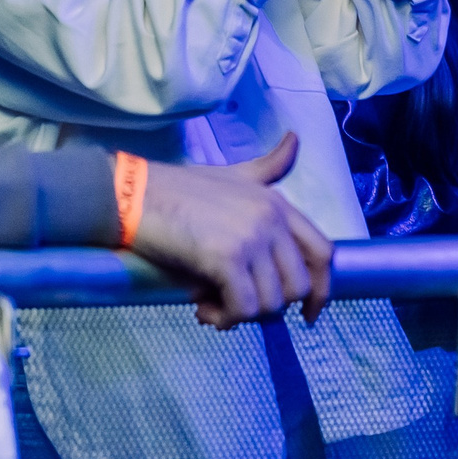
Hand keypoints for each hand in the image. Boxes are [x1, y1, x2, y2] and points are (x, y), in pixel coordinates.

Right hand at [130, 134, 333, 329]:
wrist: (134, 195)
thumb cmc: (177, 188)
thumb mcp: (234, 174)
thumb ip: (268, 167)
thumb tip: (294, 139)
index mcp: (277, 202)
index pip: (324, 252)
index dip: (322, 290)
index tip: (307, 315)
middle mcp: (270, 219)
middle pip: (298, 286)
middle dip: (270, 308)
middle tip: (236, 306)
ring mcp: (250, 238)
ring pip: (271, 303)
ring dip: (242, 316)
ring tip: (212, 307)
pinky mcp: (226, 259)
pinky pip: (243, 308)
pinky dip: (225, 318)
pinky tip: (203, 311)